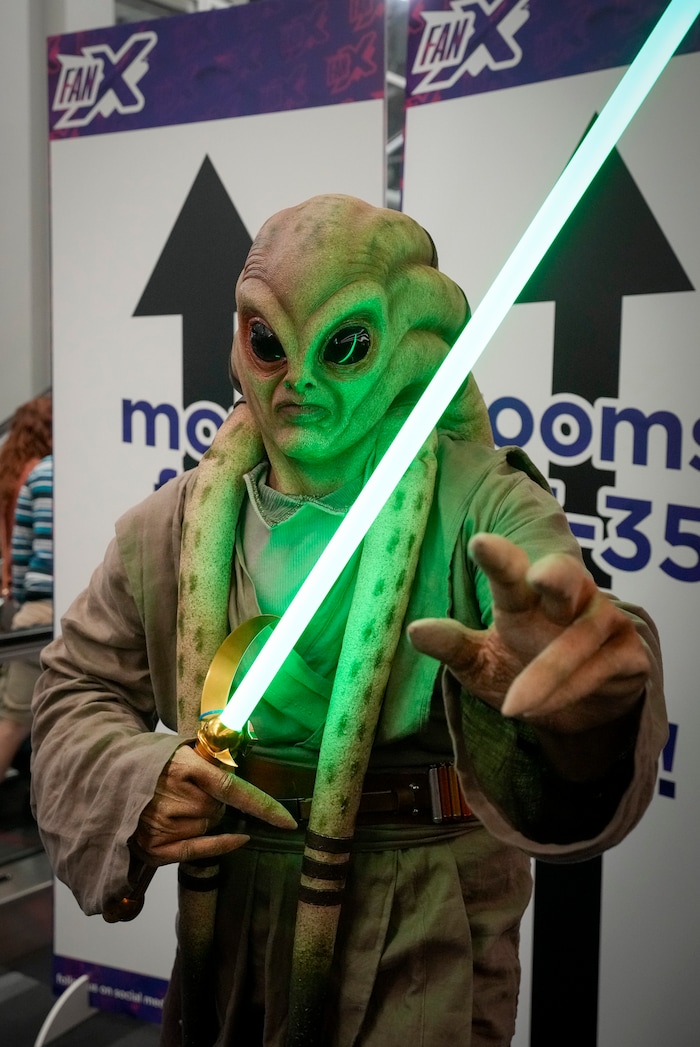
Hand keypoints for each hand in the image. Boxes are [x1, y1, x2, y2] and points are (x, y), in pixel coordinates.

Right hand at [130, 743, 296, 866]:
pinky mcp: (154, 848)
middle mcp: (174, 799)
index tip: (288, 820)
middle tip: (193, 790)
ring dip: (204, 817)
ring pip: (209, 826)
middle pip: (220, 810)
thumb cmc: (151, 761)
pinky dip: (220, 845)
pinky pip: (199, 850)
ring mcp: (162, 826)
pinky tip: (239, 839)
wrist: (106, 776)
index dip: (263, 806)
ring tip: (177, 804)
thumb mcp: (180, 749)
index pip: (233, 789)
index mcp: (183, 767)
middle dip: (216, 802)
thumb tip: (242, 765)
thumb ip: (210, 760)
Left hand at [407, 533, 649, 736]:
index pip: (509, 574)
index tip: (480, 544)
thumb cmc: (524, 671)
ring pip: (577, 640)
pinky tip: (540, 710)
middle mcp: (567, 598)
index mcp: (525, 597)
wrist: (579, 713)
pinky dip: (569, 691)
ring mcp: (603, 621)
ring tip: (513, 709)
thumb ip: (453, 646)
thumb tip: (414, 630)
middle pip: (563, 579)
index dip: (498, 558)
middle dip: (555, 576)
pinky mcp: (630, 652)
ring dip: (545, 675)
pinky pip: (599, 669)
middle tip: (540, 578)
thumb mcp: (481, 664)